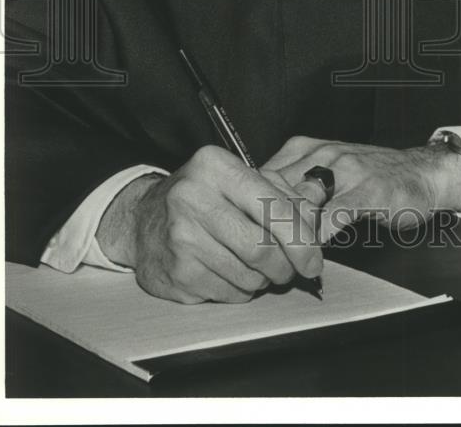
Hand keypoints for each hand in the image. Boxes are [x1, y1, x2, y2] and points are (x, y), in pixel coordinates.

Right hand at [96, 145, 324, 303]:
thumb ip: (283, 193)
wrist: (142, 221)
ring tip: (256, 266)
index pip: (272, 206)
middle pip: (262, 247)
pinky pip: (228, 293)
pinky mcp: (176, 272)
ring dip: (264, 279)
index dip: (301, 239)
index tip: (314, 260)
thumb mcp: (240, 181)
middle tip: (291, 269)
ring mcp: (180, 237)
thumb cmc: (203, 198)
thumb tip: (318, 211)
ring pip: (248, 275)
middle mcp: (193, 197)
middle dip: (286, 266)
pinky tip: (231, 273)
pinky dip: (241, 290)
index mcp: (215, 166)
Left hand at [263, 136, 460, 241]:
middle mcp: (321, 154)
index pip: (260, 176)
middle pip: (274, 191)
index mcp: (305, 148)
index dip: (248, 210)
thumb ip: (293, 187)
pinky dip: (318, 242)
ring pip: (298, 205)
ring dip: (287, 238)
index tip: (246, 236)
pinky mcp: (367, 192)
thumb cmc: (371, 177)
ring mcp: (345, 172)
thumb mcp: (325, 173)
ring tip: (281, 262)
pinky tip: (314, 258)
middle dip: (263, 228)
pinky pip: (331, 219)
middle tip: (259, 257)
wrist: (423, 172)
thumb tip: (254, 213)